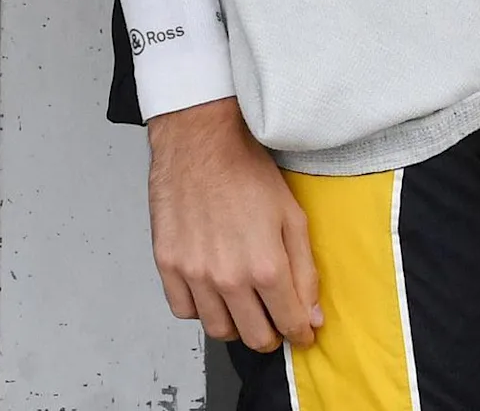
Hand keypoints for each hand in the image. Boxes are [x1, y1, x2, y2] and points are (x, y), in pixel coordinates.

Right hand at [145, 99, 319, 352]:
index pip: (290, 325)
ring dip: (235, 324)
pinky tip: (210, 289)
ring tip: (241, 304)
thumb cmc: (246, 172)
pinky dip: (199, 308)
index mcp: (266, 266)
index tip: (300, 329)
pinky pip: (184, 310)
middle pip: (255, 337)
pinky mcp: (168, 264)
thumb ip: (305, 272)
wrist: (200, 142)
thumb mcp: (293, 217)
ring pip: (218, 330)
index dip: (300, 332)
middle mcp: (229, 277)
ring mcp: (194, 273)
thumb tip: (312, 317)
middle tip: (272, 318)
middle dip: (271, 334)